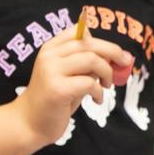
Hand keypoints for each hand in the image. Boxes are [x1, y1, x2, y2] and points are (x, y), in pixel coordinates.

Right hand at [11, 25, 133, 145]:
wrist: (29, 123)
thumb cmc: (53, 100)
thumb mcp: (67, 75)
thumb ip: (83, 63)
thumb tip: (114, 57)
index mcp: (50, 48)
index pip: (79, 31)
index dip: (101, 41)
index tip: (114, 54)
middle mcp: (49, 56)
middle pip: (89, 43)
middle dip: (113, 52)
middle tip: (124, 64)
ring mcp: (51, 72)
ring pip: (91, 60)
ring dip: (106, 73)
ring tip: (106, 86)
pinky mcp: (57, 89)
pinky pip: (89, 83)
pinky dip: (99, 92)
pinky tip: (96, 100)